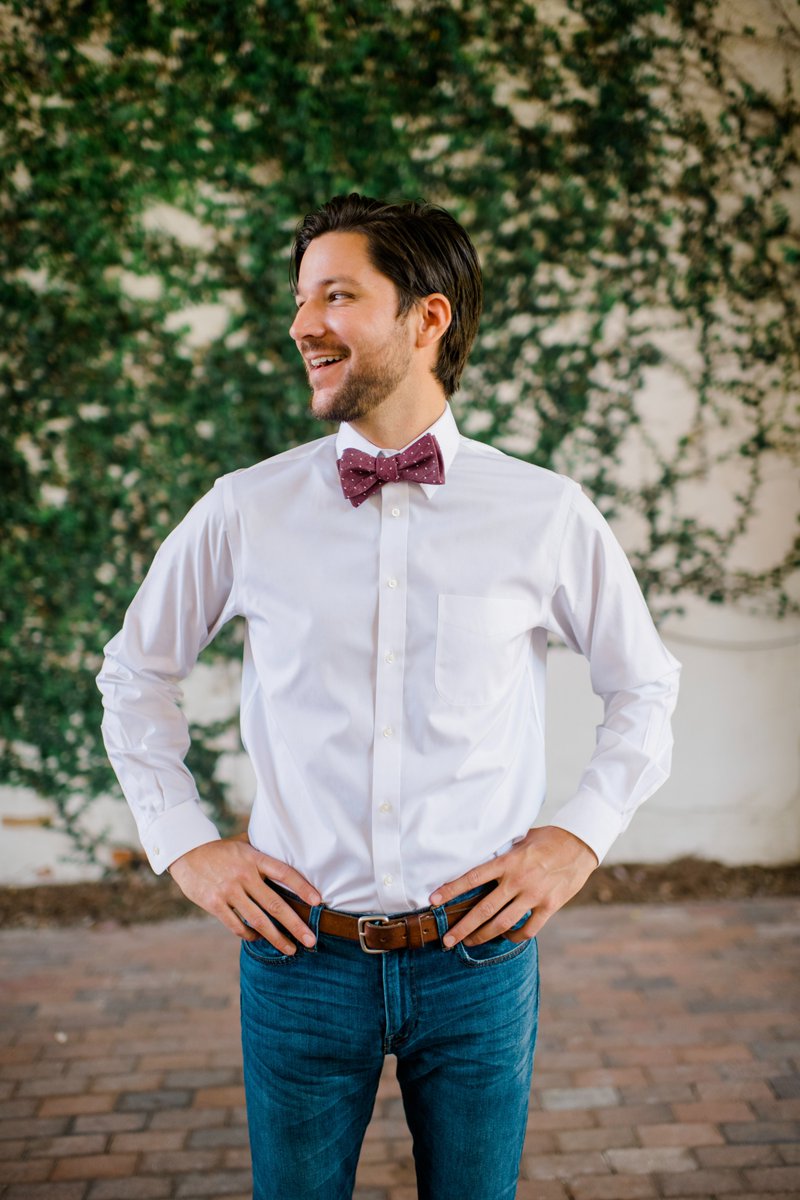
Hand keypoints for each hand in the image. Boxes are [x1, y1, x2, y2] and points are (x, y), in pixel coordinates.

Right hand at [168, 834, 321, 952]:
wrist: (186, 852)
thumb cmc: (221, 850)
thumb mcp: (244, 844)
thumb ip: (263, 853)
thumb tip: (290, 853)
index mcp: (254, 858)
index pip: (284, 873)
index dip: (302, 887)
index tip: (318, 901)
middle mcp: (243, 875)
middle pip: (275, 904)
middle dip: (295, 924)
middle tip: (311, 940)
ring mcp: (228, 890)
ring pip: (258, 919)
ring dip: (276, 937)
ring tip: (290, 949)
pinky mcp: (214, 903)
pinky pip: (236, 924)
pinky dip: (249, 934)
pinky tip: (258, 938)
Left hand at [429, 825, 597, 947]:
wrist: (580, 844)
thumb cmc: (548, 839)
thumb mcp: (521, 840)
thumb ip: (502, 855)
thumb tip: (481, 861)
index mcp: (508, 861)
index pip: (473, 877)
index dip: (451, 889)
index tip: (433, 900)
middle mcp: (518, 880)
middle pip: (483, 909)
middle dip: (462, 927)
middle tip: (447, 940)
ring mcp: (534, 895)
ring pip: (502, 923)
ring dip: (483, 936)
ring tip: (469, 943)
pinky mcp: (549, 906)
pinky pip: (527, 929)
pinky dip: (514, 936)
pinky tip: (506, 937)